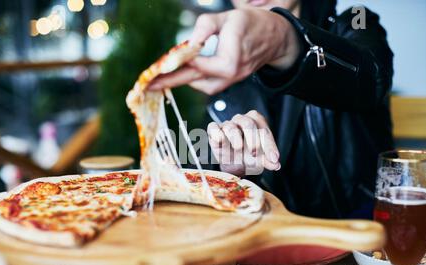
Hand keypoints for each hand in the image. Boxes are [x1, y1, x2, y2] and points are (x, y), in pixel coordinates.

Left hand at [149, 8, 299, 94]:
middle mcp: (230, 74)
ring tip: (162, 81)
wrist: (276, 37)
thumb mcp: (229, 17)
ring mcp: (231, 80)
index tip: (156, 72)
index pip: (196, 66)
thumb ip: (206, 27)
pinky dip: (194, 81)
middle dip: (170, 82)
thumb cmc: (253, 24)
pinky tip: (183, 76)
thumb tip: (190, 42)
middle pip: (194, 80)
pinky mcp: (230, 80)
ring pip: (201, 85)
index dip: (174, 68)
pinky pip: (208, 85)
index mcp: (230, 59)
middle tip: (149, 85)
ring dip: (182, 82)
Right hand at [207, 110, 280, 176]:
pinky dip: (218, 136)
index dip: (270, 145)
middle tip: (254, 154)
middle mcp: (241, 119)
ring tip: (238, 151)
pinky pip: (214, 128)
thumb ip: (267, 160)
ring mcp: (227, 124)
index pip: (264, 130)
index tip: (273, 159)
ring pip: (231, 128)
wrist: (230, 163)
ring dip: (236, 142)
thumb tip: (276, 164)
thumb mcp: (259, 160)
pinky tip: (222, 144)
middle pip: (248, 124)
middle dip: (253, 141)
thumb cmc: (246, 156)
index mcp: (256, 122)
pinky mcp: (213, 129)